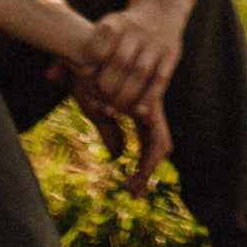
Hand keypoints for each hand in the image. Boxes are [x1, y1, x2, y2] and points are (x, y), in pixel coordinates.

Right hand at [75, 74, 171, 195]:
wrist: (87, 50)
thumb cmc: (88, 76)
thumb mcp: (96, 108)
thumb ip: (110, 131)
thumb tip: (121, 155)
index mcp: (136, 109)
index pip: (148, 143)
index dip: (143, 168)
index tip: (130, 189)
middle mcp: (146, 108)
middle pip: (158, 147)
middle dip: (146, 174)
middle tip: (133, 195)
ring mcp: (149, 106)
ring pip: (160, 145)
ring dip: (147, 171)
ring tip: (134, 189)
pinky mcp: (148, 106)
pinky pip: (156, 137)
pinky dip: (148, 158)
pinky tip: (138, 170)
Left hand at [82, 0, 183, 119]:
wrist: (161, 11)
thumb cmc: (119, 32)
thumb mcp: (98, 33)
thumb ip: (73, 54)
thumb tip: (50, 77)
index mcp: (117, 22)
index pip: (104, 37)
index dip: (94, 56)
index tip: (85, 74)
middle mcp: (137, 30)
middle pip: (122, 60)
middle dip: (108, 84)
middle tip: (98, 103)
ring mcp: (156, 43)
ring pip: (141, 72)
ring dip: (126, 94)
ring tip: (112, 111)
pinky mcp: (171, 56)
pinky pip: (161, 79)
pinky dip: (150, 96)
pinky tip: (139, 112)